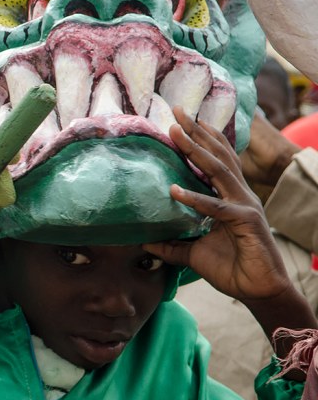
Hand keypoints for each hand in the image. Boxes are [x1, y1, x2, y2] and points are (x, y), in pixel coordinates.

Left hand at [143, 109, 293, 305]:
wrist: (257, 290)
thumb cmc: (230, 268)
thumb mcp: (192, 252)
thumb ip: (170, 244)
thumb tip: (142, 240)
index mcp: (229, 197)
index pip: (214, 161)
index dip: (199, 139)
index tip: (179, 120)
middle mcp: (239, 194)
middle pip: (217, 156)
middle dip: (197, 132)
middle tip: (177, 110)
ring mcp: (244, 205)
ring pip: (218, 171)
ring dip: (196, 151)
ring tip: (175, 133)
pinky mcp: (246, 221)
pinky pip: (216, 207)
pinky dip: (195, 198)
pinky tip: (174, 190)